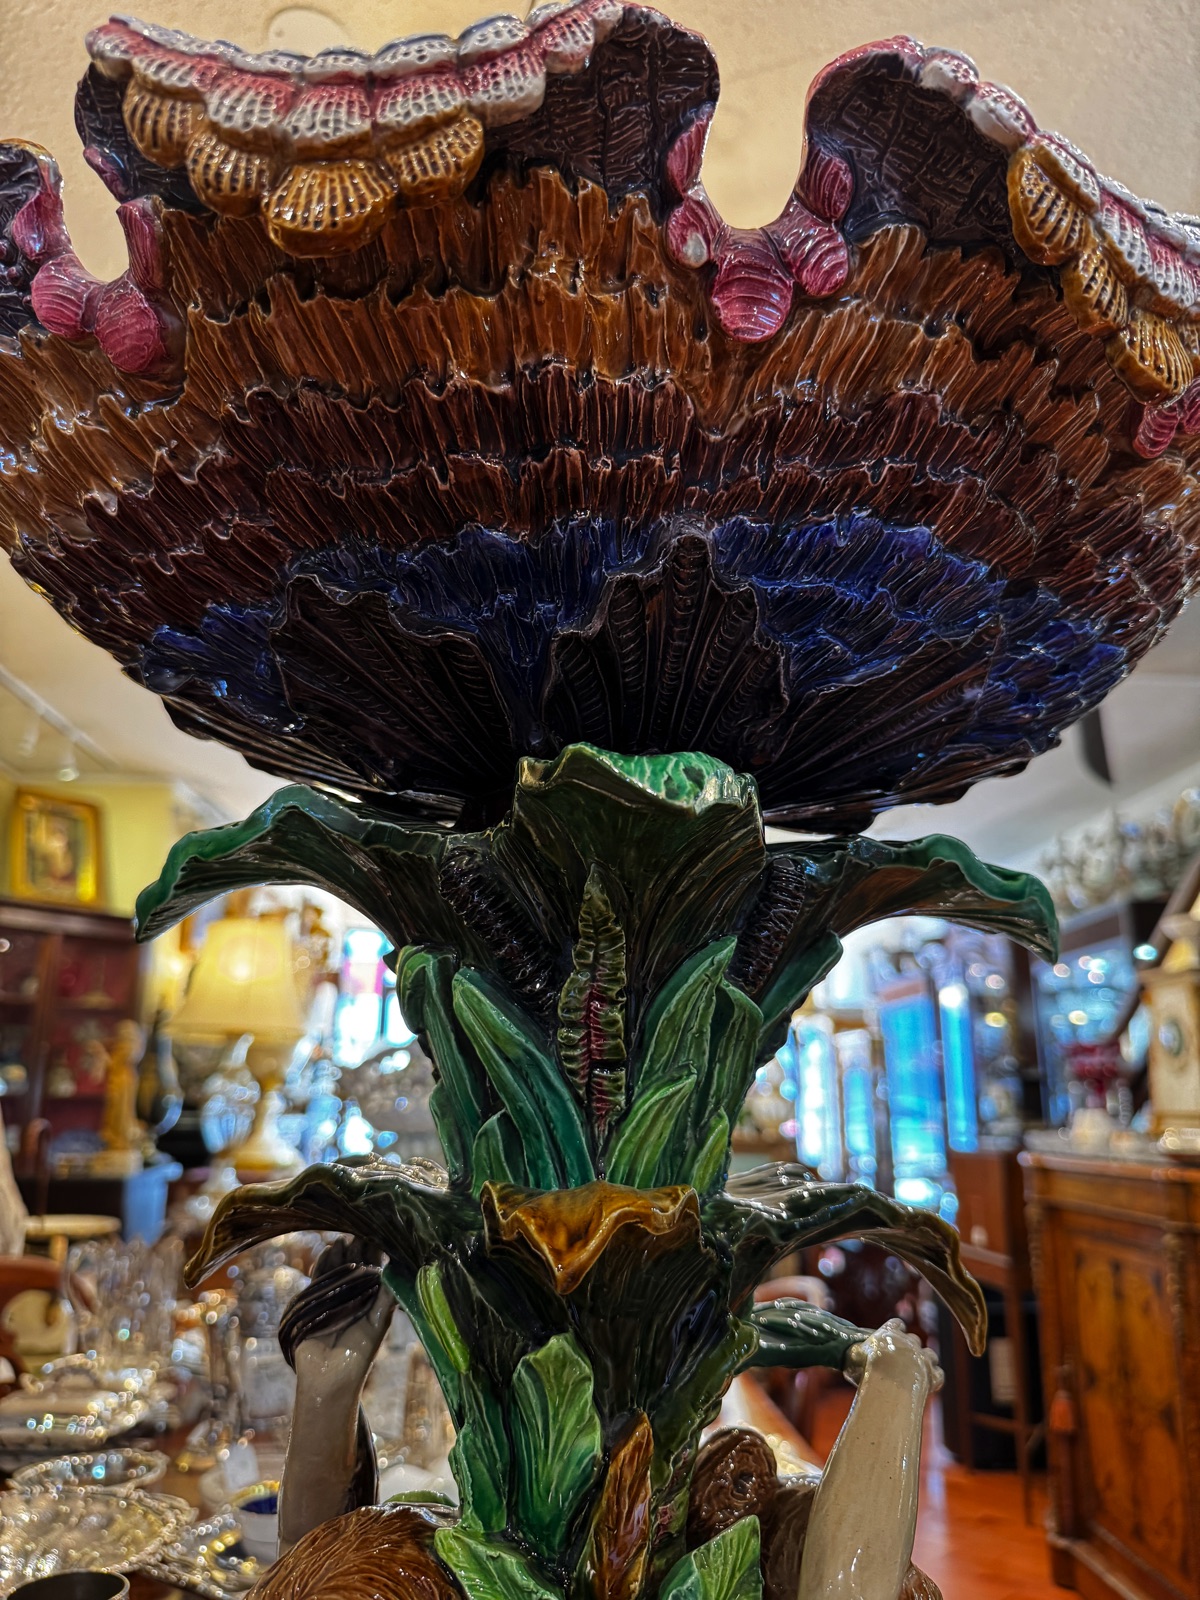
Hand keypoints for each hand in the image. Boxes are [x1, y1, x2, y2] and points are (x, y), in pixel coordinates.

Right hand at [291, 1238, 394, 1399]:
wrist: (329, 1379)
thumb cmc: (359, 1355)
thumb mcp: (377, 1324)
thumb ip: (386, 1298)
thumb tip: (397, 1270)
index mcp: (372, 1299)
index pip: (376, 1270)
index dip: (377, 1254)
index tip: (381, 1234)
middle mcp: (353, 1295)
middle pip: (355, 1265)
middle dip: (358, 1248)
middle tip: (362, 1230)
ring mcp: (333, 1297)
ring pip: (337, 1269)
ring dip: (341, 1254)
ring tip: (345, 1238)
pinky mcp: (314, 1302)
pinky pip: (318, 1278)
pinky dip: (322, 1265)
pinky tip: (328, 1251)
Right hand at [843, 1318, 942, 1393]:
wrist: (888, 1379)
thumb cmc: (865, 1368)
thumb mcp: (852, 1356)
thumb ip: (854, 1353)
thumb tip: (845, 1356)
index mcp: (890, 1333)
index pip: (896, 1324)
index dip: (895, 1331)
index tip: (890, 1339)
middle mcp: (909, 1342)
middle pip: (914, 1339)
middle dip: (910, 1348)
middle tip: (901, 1362)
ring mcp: (922, 1357)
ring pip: (930, 1354)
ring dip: (925, 1361)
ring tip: (916, 1373)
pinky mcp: (932, 1375)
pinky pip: (939, 1374)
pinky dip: (934, 1378)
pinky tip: (926, 1385)